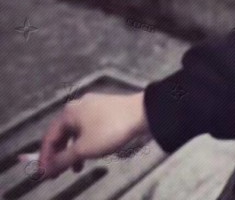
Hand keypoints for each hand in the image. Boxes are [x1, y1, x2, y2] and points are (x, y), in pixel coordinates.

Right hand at [20, 92, 149, 178]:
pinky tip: (91, 154)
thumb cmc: (110, 129)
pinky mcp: (106, 110)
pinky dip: (86, 143)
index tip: (44, 175)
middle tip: (57, 174)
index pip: (49, 137)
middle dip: (59, 155)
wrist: (142, 113)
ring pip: (76, 132)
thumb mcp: (84, 149)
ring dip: (73, 152)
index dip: (45, 158)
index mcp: (69, 112)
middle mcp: (78, 106)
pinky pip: (88, 129)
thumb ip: (62, 159)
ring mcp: (93, 106)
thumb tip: (48, 169)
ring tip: (77, 169)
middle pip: (62, 134)